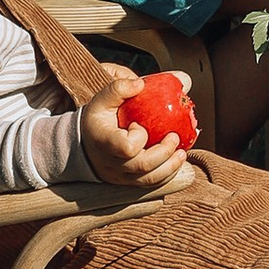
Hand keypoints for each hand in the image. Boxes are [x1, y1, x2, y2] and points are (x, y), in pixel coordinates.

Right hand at [79, 88, 197, 194]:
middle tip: (175, 137)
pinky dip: (168, 174)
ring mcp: (121, 175)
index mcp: (105, 141)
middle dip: (164, 153)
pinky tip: (177, 160)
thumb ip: (119, 87)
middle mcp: (112, 163)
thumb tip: (140, 83)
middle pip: (142, 166)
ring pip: (148, 180)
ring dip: (170, 167)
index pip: (126, 148)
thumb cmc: (98, 119)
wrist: (86, 143)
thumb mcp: (102, 99)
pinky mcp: (130, 181)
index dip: (139, 137)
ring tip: (181, 152)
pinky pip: (151, 184)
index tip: (140, 124)